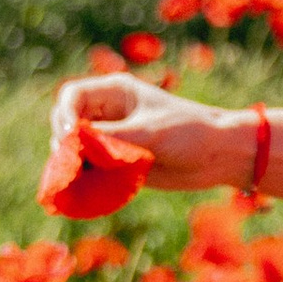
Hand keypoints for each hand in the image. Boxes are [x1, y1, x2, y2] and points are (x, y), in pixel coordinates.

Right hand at [48, 68, 244, 193]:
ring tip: (77, 179)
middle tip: (73, 163)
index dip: (63, 115)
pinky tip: (86, 189)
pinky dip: (85, 178)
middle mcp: (110, 113)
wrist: (219, 155)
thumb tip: (73, 144)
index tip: (69, 138)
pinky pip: (91, 168)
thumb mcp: (150, 132)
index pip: (72, 96)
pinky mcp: (119, 162)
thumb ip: (111, 138)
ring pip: (76, 149)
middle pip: (67, 123)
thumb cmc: (190, 132)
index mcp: (115, 92)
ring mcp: (113, 138)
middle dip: (64, 142)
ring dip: (72, 163)